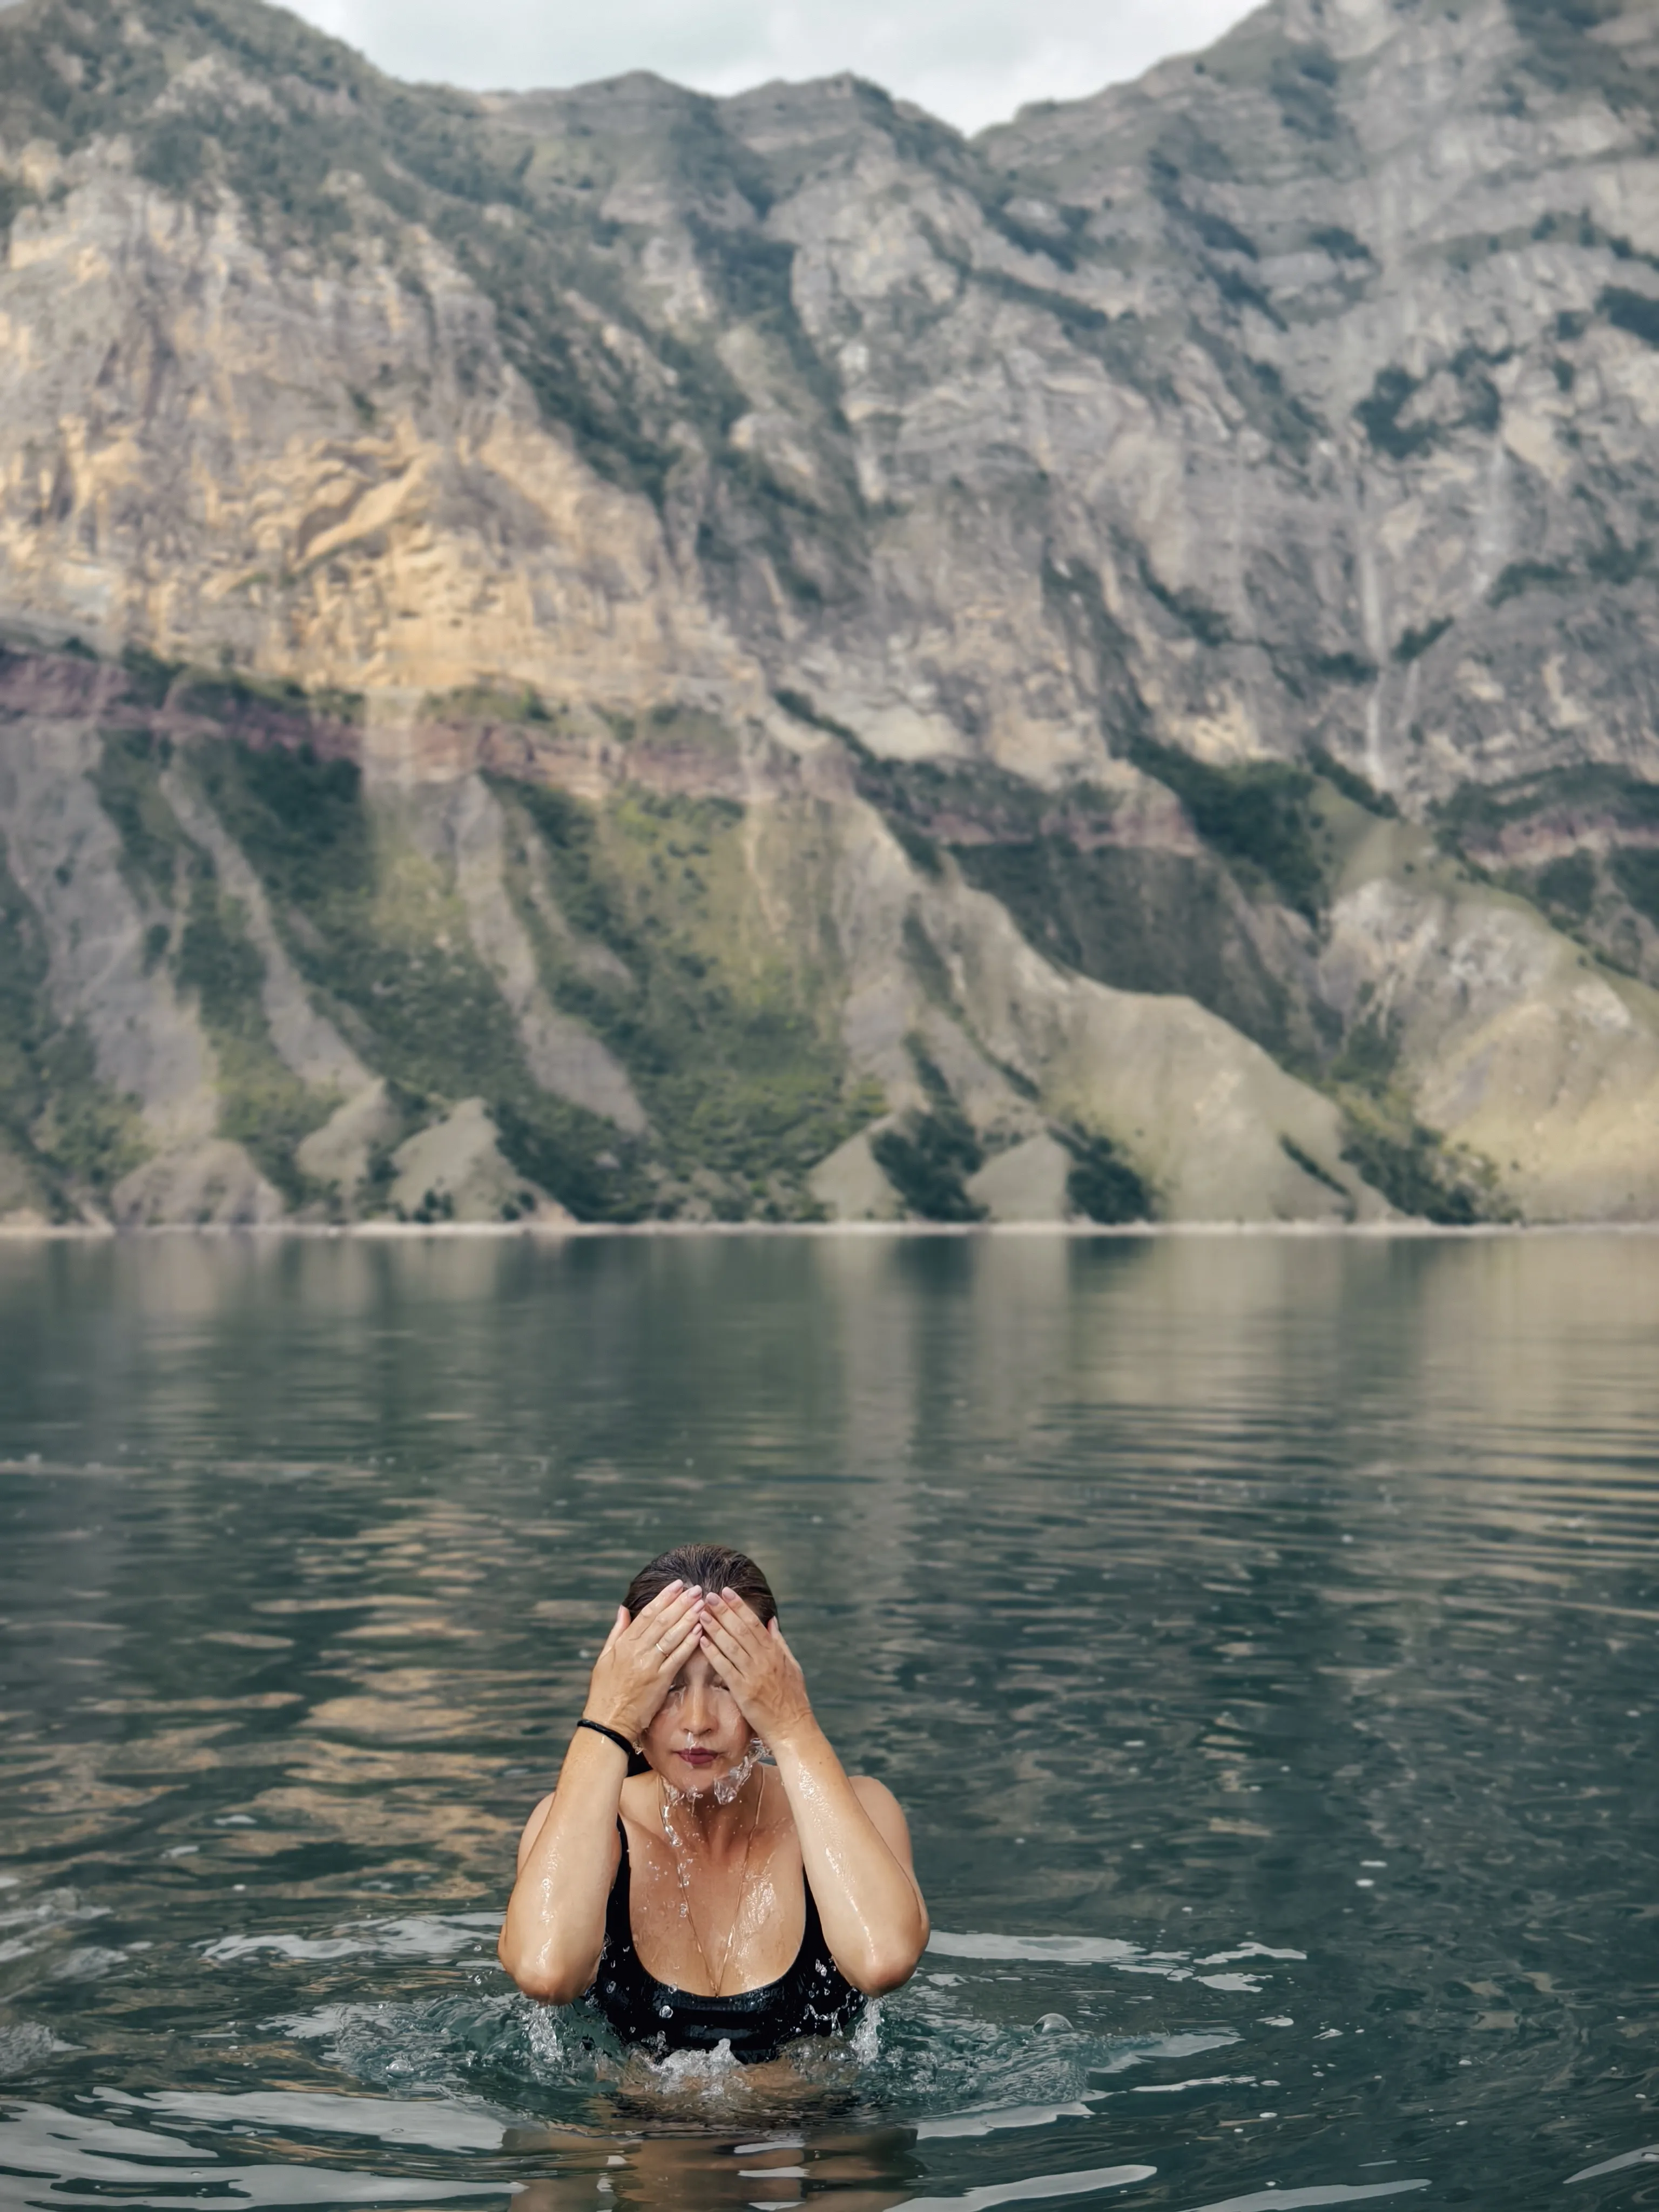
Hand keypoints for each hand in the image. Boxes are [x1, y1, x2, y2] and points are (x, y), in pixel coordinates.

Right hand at [582, 1580, 704, 1740]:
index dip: (664, 1598)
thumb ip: (616, 1632)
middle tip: (696, 1589)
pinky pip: (678, 1658)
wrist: (609, 1720)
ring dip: (689, 1618)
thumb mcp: (604, 1657)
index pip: (647, 1614)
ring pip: (672, 1636)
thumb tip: (623, 1609)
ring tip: (702, 1605)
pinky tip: (700, 1631)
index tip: (677, 1585)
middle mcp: (637, 1651)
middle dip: (681, 1603)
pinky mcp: (660, 1681)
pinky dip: (689, 1643)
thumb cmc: (605, 1690)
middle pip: (662, 1621)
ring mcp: (650, 1666)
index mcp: (624, 1644)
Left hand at [699, 1589, 814, 1750]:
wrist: (792, 1727)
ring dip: (715, 1628)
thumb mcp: (792, 1665)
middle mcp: (764, 1660)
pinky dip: (713, 1653)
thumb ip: (779, 1642)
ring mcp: (753, 1675)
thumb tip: (770, 1621)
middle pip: (740, 1630)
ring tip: (701, 1613)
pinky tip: (702, 1641)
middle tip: (708, 1596)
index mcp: (775, 1652)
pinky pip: (725, 1668)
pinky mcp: (743, 1692)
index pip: (754, 1623)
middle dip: (723, 1611)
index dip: (739, 1606)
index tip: (726, 1592)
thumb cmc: (793, 1698)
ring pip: (731, 1646)